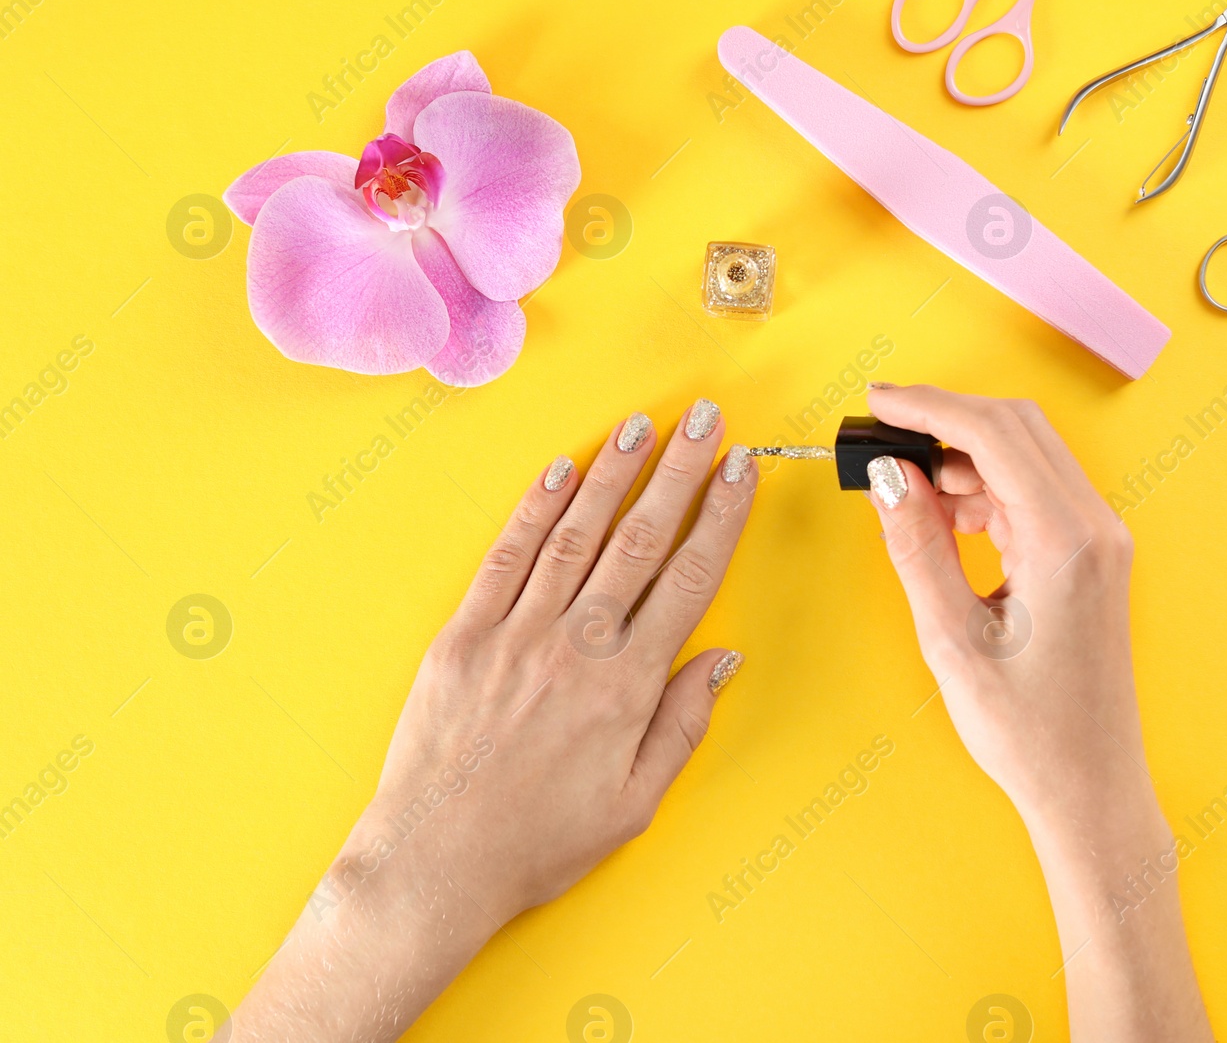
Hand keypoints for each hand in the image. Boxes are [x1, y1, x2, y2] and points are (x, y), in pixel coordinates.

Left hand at [232, 400, 755, 1042]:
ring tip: (640, 427)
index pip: (690, 578)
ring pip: (577, 532)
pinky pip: (507, 556)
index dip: (720, 516)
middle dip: (677, 470)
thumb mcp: (634, 802)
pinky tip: (559, 471)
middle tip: (701, 418)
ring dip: (612, 473)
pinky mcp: (465, 634)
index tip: (739, 469)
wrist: (435, 861)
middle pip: (641, 538)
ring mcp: (517, 632)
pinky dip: (535, 508)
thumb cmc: (538, 842)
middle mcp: (578, 645)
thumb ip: (683, 724)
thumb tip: (722, 657)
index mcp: (627, 686)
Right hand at [863, 384, 1211, 1042]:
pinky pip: (1036, 493)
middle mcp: (1095, 527)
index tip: (878, 400)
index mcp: (1065, 541)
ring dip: (966, 456)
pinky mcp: (1093, 556)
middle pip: (1018, 428)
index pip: (994, 433)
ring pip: (1028, 456)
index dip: (929, 406)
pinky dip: (988, 488)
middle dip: (946, 419)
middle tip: (883, 430)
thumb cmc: (1029, 731)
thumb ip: (918, 546)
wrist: (1090, 787)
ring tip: (906, 489)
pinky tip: (947, 515)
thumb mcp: (952, 639)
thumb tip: (890, 477)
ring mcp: (1100, 540)